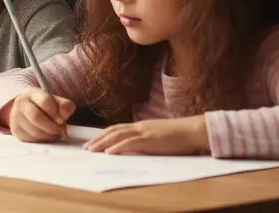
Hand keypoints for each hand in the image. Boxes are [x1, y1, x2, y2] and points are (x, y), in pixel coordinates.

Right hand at [5, 88, 75, 141]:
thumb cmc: (45, 107)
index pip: (45, 101)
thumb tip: (63, 116)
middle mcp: (21, 103)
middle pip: (36, 117)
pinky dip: (41, 140)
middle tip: (59, 131)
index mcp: (33, 93)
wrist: (26, 110)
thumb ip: (65, 106)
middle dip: (52, 127)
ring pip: (34, 131)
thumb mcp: (56, 102)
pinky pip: (31, 140)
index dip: (55, 113)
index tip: (62, 120)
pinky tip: (45, 136)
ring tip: (53, 133)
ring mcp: (16, 116)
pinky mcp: (15, 130)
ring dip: (48, 136)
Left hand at [84, 116, 209, 154]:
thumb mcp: (159, 135)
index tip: (93, 141)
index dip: (104, 134)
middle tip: (86, 148)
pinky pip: (130, 143)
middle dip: (98, 139)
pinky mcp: (150, 139)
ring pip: (117, 135)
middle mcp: (139, 126)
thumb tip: (138, 146)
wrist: (192, 130)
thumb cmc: (179, 135)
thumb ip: (147, 138)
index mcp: (141, 126)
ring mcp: (144, 132)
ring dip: (102, 143)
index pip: (117, 128)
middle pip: (113, 130)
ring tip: (92, 150)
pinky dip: (118, 147)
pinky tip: (109, 152)